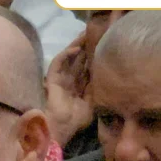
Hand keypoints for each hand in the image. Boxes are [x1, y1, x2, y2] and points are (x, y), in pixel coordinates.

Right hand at [45, 32, 93, 148]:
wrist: (63, 127)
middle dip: (86, 46)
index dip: (94, 55)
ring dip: (76, 46)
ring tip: (84, 34)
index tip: (103, 44)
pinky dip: (66, 56)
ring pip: (69, 58)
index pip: (87, 66)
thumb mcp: (93, 102)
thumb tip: (108, 76)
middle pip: (79, 59)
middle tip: (94, 32)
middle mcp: (71, 79)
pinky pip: (58, 64)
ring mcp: (61, 78)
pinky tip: (75, 49)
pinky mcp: (53, 79)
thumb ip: (98, 89)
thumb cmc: (77, 119)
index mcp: (80, 85)